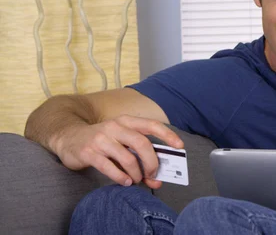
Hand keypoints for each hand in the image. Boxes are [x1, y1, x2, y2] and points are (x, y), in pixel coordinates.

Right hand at [53, 115, 183, 188]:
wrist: (66, 136)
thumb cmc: (101, 141)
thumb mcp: (120, 141)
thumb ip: (138, 156)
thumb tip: (157, 178)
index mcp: (126, 121)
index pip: (151, 125)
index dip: (167, 135)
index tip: (180, 146)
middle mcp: (114, 127)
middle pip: (142, 144)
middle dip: (152, 162)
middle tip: (153, 174)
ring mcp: (101, 139)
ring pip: (127, 158)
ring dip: (136, 173)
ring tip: (136, 180)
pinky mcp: (89, 152)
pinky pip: (109, 167)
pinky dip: (120, 177)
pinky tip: (125, 182)